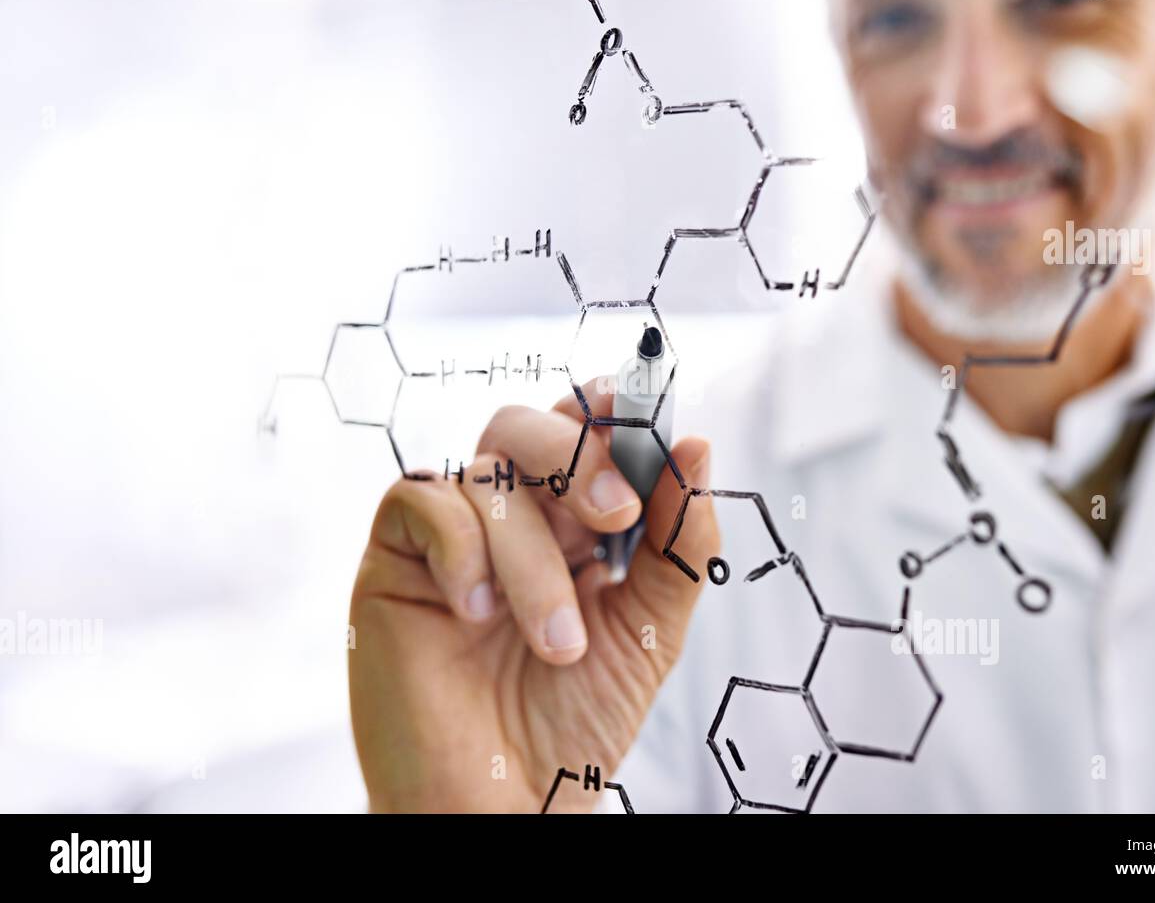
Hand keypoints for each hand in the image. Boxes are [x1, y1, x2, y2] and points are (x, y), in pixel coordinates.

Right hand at [348, 379, 716, 811]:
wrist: (506, 804)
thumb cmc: (574, 725)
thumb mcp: (649, 630)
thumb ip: (676, 543)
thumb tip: (697, 448)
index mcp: (573, 523)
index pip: (583, 430)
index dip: (608, 412)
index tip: (641, 419)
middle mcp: (511, 519)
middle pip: (526, 426)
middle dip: (577, 457)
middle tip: (615, 517)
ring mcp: (451, 537)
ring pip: (486, 476)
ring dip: (532, 558)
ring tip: (554, 642)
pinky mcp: (396, 562)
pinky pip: (418, 499)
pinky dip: (459, 546)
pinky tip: (474, 611)